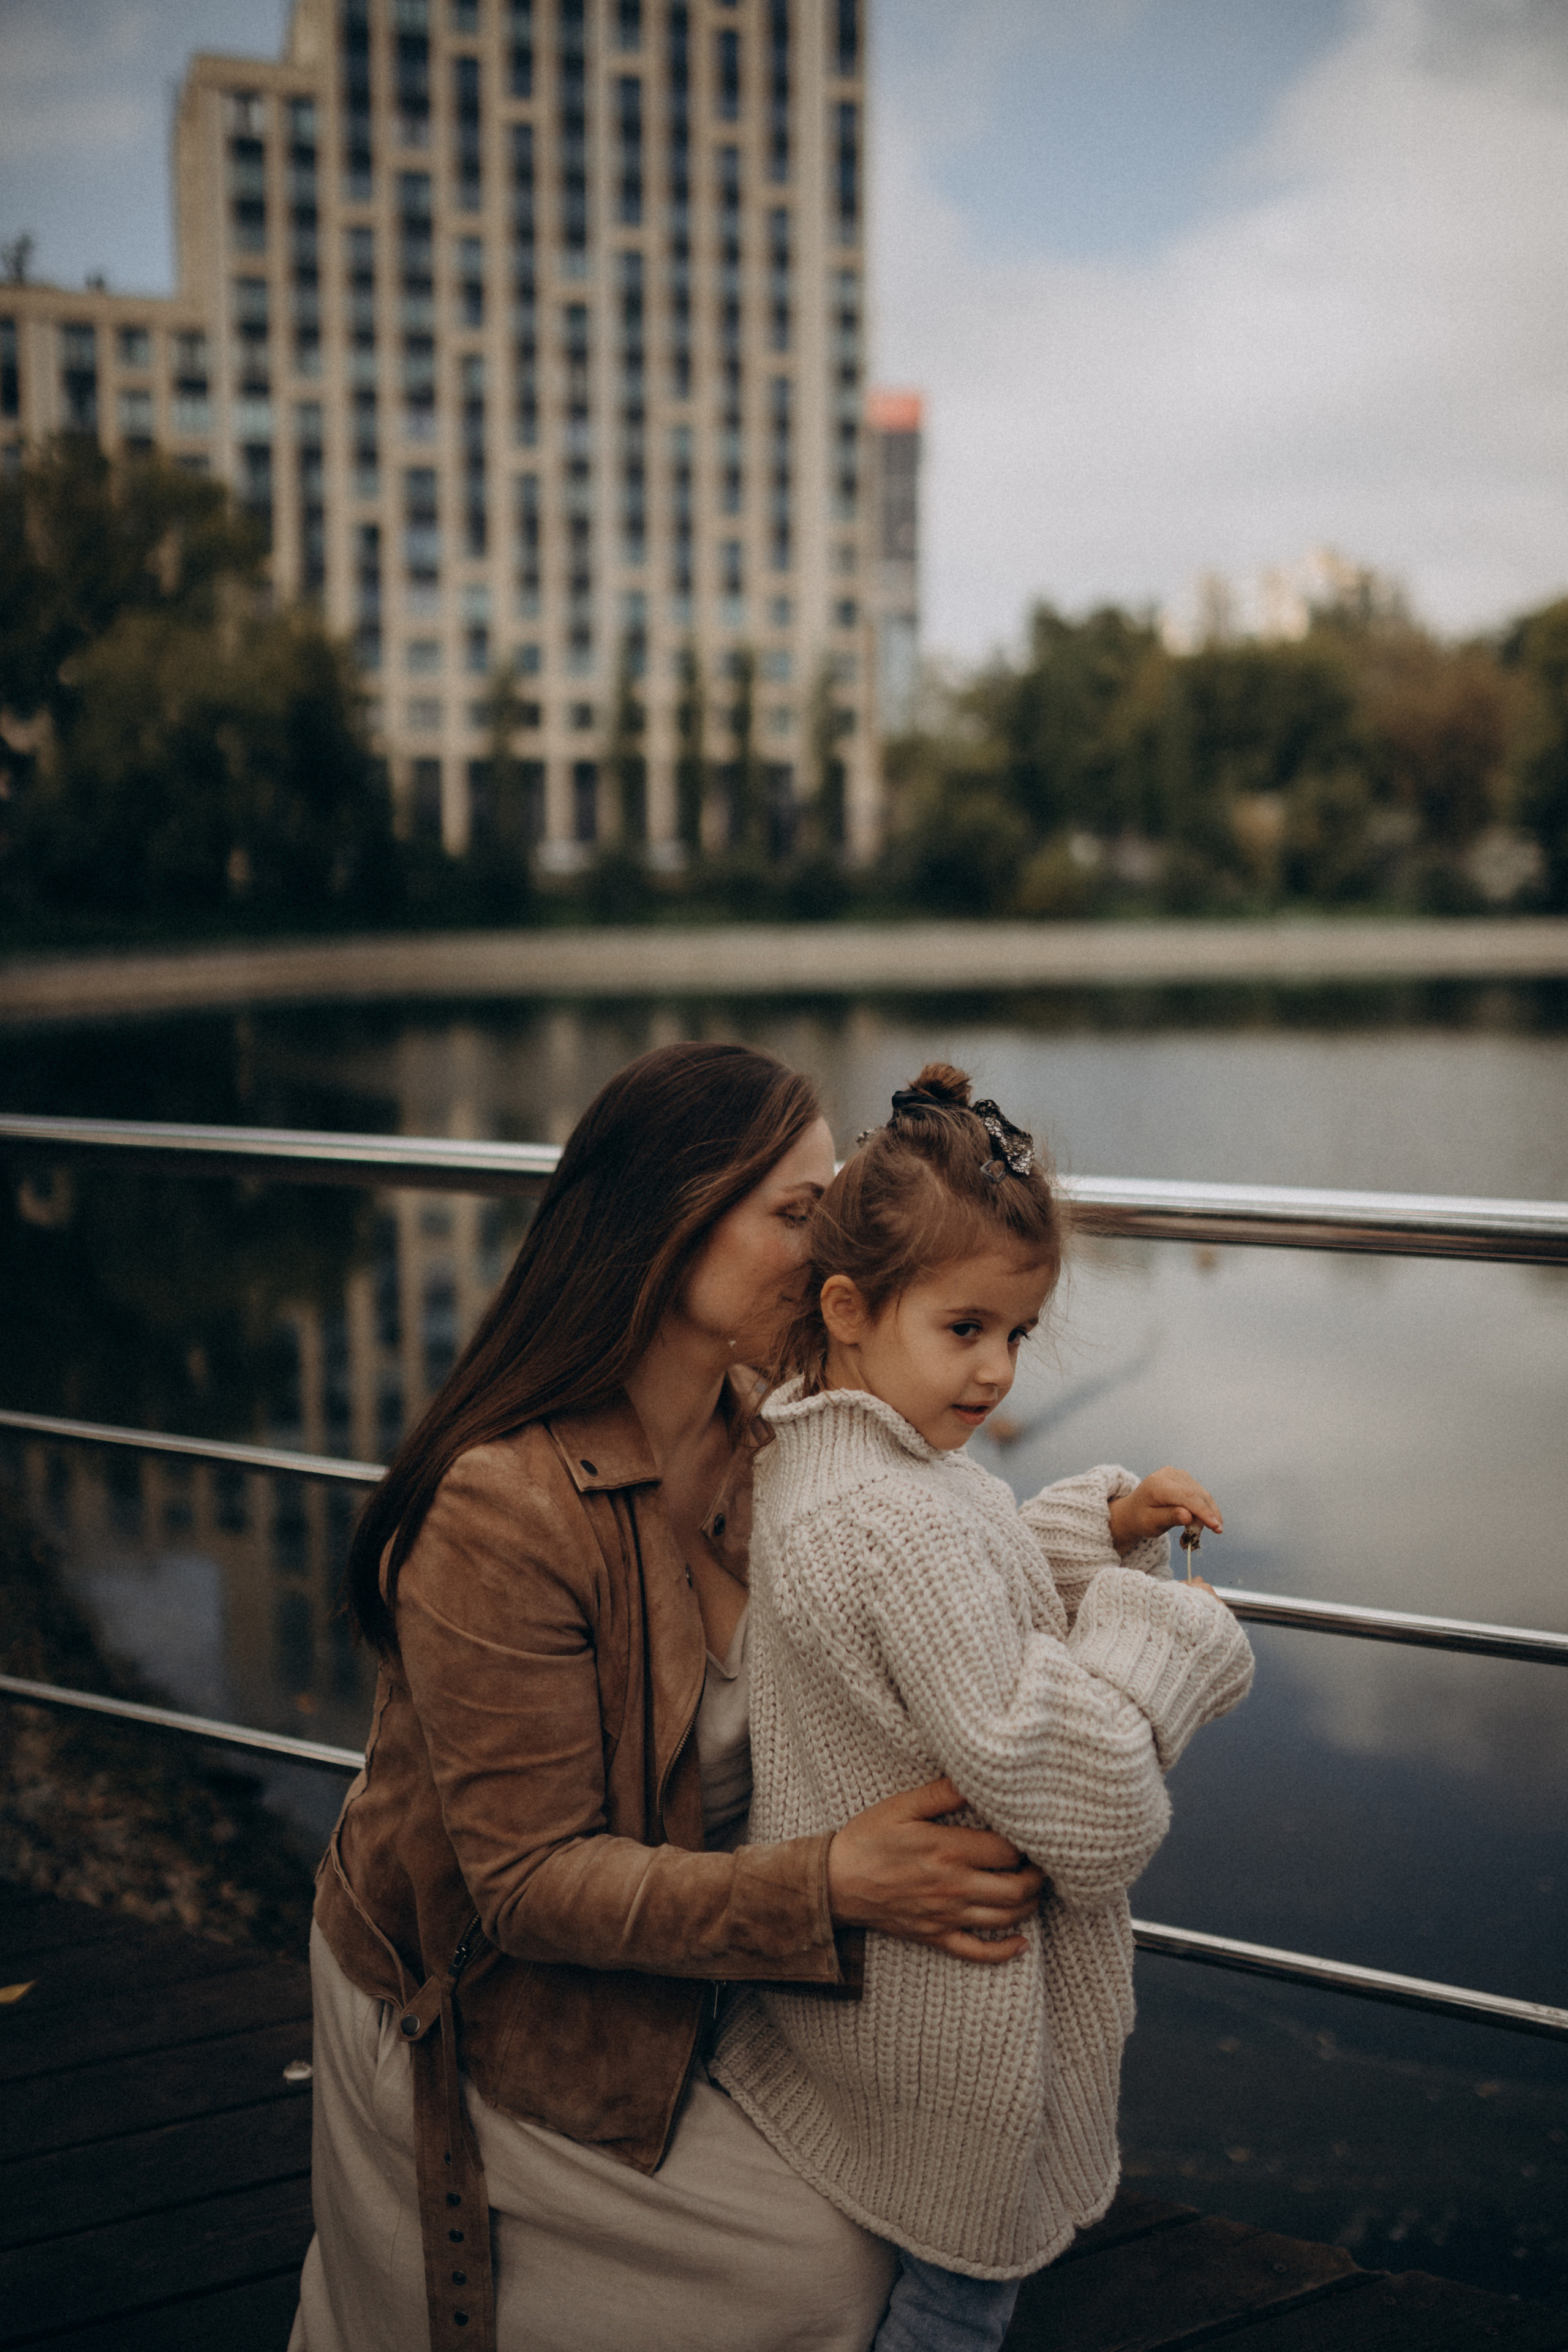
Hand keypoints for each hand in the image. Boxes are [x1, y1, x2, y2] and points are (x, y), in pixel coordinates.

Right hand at [827, 1777, 1045, 1963]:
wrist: (834, 1883)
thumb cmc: (867, 1839)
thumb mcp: (901, 1806)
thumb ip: (942, 1793)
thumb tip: (976, 1779)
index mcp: (948, 1850)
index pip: (1008, 1851)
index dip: (1027, 1843)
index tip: (1030, 1833)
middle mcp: (954, 1886)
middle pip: (1016, 1889)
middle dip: (1037, 1877)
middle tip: (1041, 1862)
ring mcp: (947, 1916)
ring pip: (1005, 1919)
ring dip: (1029, 1906)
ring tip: (1032, 1888)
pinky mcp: (936, 1936)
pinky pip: (978, 1952)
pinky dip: (1004, 1951)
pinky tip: (1021, 1943)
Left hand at [1108, 1466, 1221, 1555]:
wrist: (1134, 1511)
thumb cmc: (1141, 1518)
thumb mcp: (1150, 1523)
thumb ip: (1169, 1518)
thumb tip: (1188, 1516)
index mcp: (1157, 1484)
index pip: (1187, 1496)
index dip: (1203, 1512)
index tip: (1216, 1527)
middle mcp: (1169, 1474)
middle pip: (1197, 1496)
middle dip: (1205, 1518)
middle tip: (1198, 1540)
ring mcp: (1179, 1474)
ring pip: (1202, 1496)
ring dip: (1205, 1517)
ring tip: (1195, 1536)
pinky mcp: (1185, 1479)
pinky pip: (1201, 1495)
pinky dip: (1204, 1511)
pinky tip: (1201, 1525)